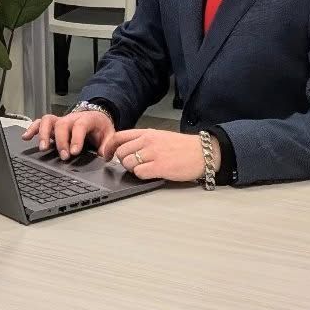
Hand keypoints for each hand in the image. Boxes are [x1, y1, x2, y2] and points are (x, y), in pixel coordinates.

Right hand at [21, 110, 114, 158]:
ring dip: (43, 134)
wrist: (96, 117)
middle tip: (63, 157)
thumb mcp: (109, 135)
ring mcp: (60, 120)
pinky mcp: (53, 124)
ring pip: (48, 121)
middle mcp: (71, 118)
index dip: (76, 138)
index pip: (80, 126)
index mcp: (87, 119)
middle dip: (61, 141)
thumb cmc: (100, 128)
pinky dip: (32, 129)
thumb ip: (108, 146)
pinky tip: (26, 138)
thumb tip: (106, 157)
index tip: (74, 152)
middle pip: (62, 124)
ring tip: (42, 148)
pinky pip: (40, 123)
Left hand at [100, 129, 219, 182]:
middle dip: (123, 161)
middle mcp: (148, 141)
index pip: (119, 137)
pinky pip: (139, 173)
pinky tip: (151, 174)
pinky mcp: (159, 167)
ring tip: (144, 169)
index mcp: (148, 133)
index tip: (107, 155)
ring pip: (128, 163)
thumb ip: (144, 140)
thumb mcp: (161, 136)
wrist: (202, 152)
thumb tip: (127, 149)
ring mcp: (153, 154)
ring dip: (132, 169)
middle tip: (133, 165)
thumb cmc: (183, 146)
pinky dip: (141, 176)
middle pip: (121, 152)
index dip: (109, 147)